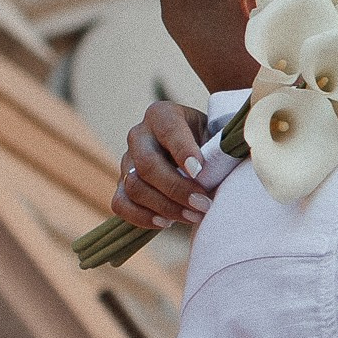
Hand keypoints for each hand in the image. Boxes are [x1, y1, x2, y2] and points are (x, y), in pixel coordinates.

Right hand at [112, 98, 213, 232]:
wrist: (195, 155)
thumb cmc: (209, 144)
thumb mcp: (216, 135)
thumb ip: (216, 146)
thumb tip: (216, 167)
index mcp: (162, 115)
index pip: (168, 129)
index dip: (183, 151)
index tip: (200, 171)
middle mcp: (139, 135)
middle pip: (147, 164)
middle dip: (177, 188)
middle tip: (203, 204)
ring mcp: (126, 161)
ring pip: (134, 187)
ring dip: (165, 207)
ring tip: (193, 216)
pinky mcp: (122, 185)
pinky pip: (121, 204)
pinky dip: (142, 217)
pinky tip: (166, 223)